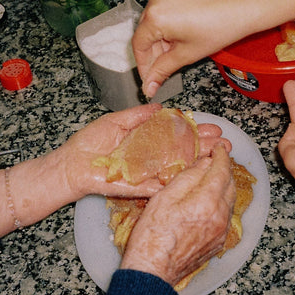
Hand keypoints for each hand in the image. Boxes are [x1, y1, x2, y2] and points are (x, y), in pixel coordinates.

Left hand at [54, 104, 230, 199]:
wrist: (72, 166)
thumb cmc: (89, 143)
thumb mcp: (116, 121)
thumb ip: (139, 116)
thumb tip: (161, 107)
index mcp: (145, 140)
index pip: (176, 134)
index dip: (194, 130)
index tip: (211, 127)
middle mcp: (150, 157)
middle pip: (182, 151)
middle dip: (203, 145)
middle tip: (222, 141)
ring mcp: (147, 173)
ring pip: (177, 167)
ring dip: (198, 162)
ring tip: (217, 155)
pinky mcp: (140, 187)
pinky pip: (162, 184)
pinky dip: (178, 179)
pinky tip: (196, 172)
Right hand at [120, 145, 235, 286]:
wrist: (153, 272)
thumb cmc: (152, 236)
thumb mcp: (163, 198)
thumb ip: (187, 178)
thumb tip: (204, 163)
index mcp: (207, 202)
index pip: (221, 171)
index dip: (221, 156)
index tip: (219, 148)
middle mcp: (220, 216)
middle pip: (230, 185)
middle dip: (225, 170)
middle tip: (216, 160)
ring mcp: (221, 232)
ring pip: (230, 202)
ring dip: (224, 187)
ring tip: (213, 178)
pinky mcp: (218, 243)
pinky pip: (225, 217)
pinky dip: (221, 204)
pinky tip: (210, 202)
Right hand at [133, 0, 294, 97]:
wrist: (245, 4)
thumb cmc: (221, 27)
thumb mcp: (187, 54)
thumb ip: (163, 70)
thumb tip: (148, 86)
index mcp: (155, 16)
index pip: (138, 45)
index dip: (143, 66)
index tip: (148, 79)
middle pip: (145, 32)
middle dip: (153, 53)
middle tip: (163, 71)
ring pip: (154, 22)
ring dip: (161, 40)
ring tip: (177, 53)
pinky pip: (164, 10)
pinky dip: (168, 25)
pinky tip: (182, 37)